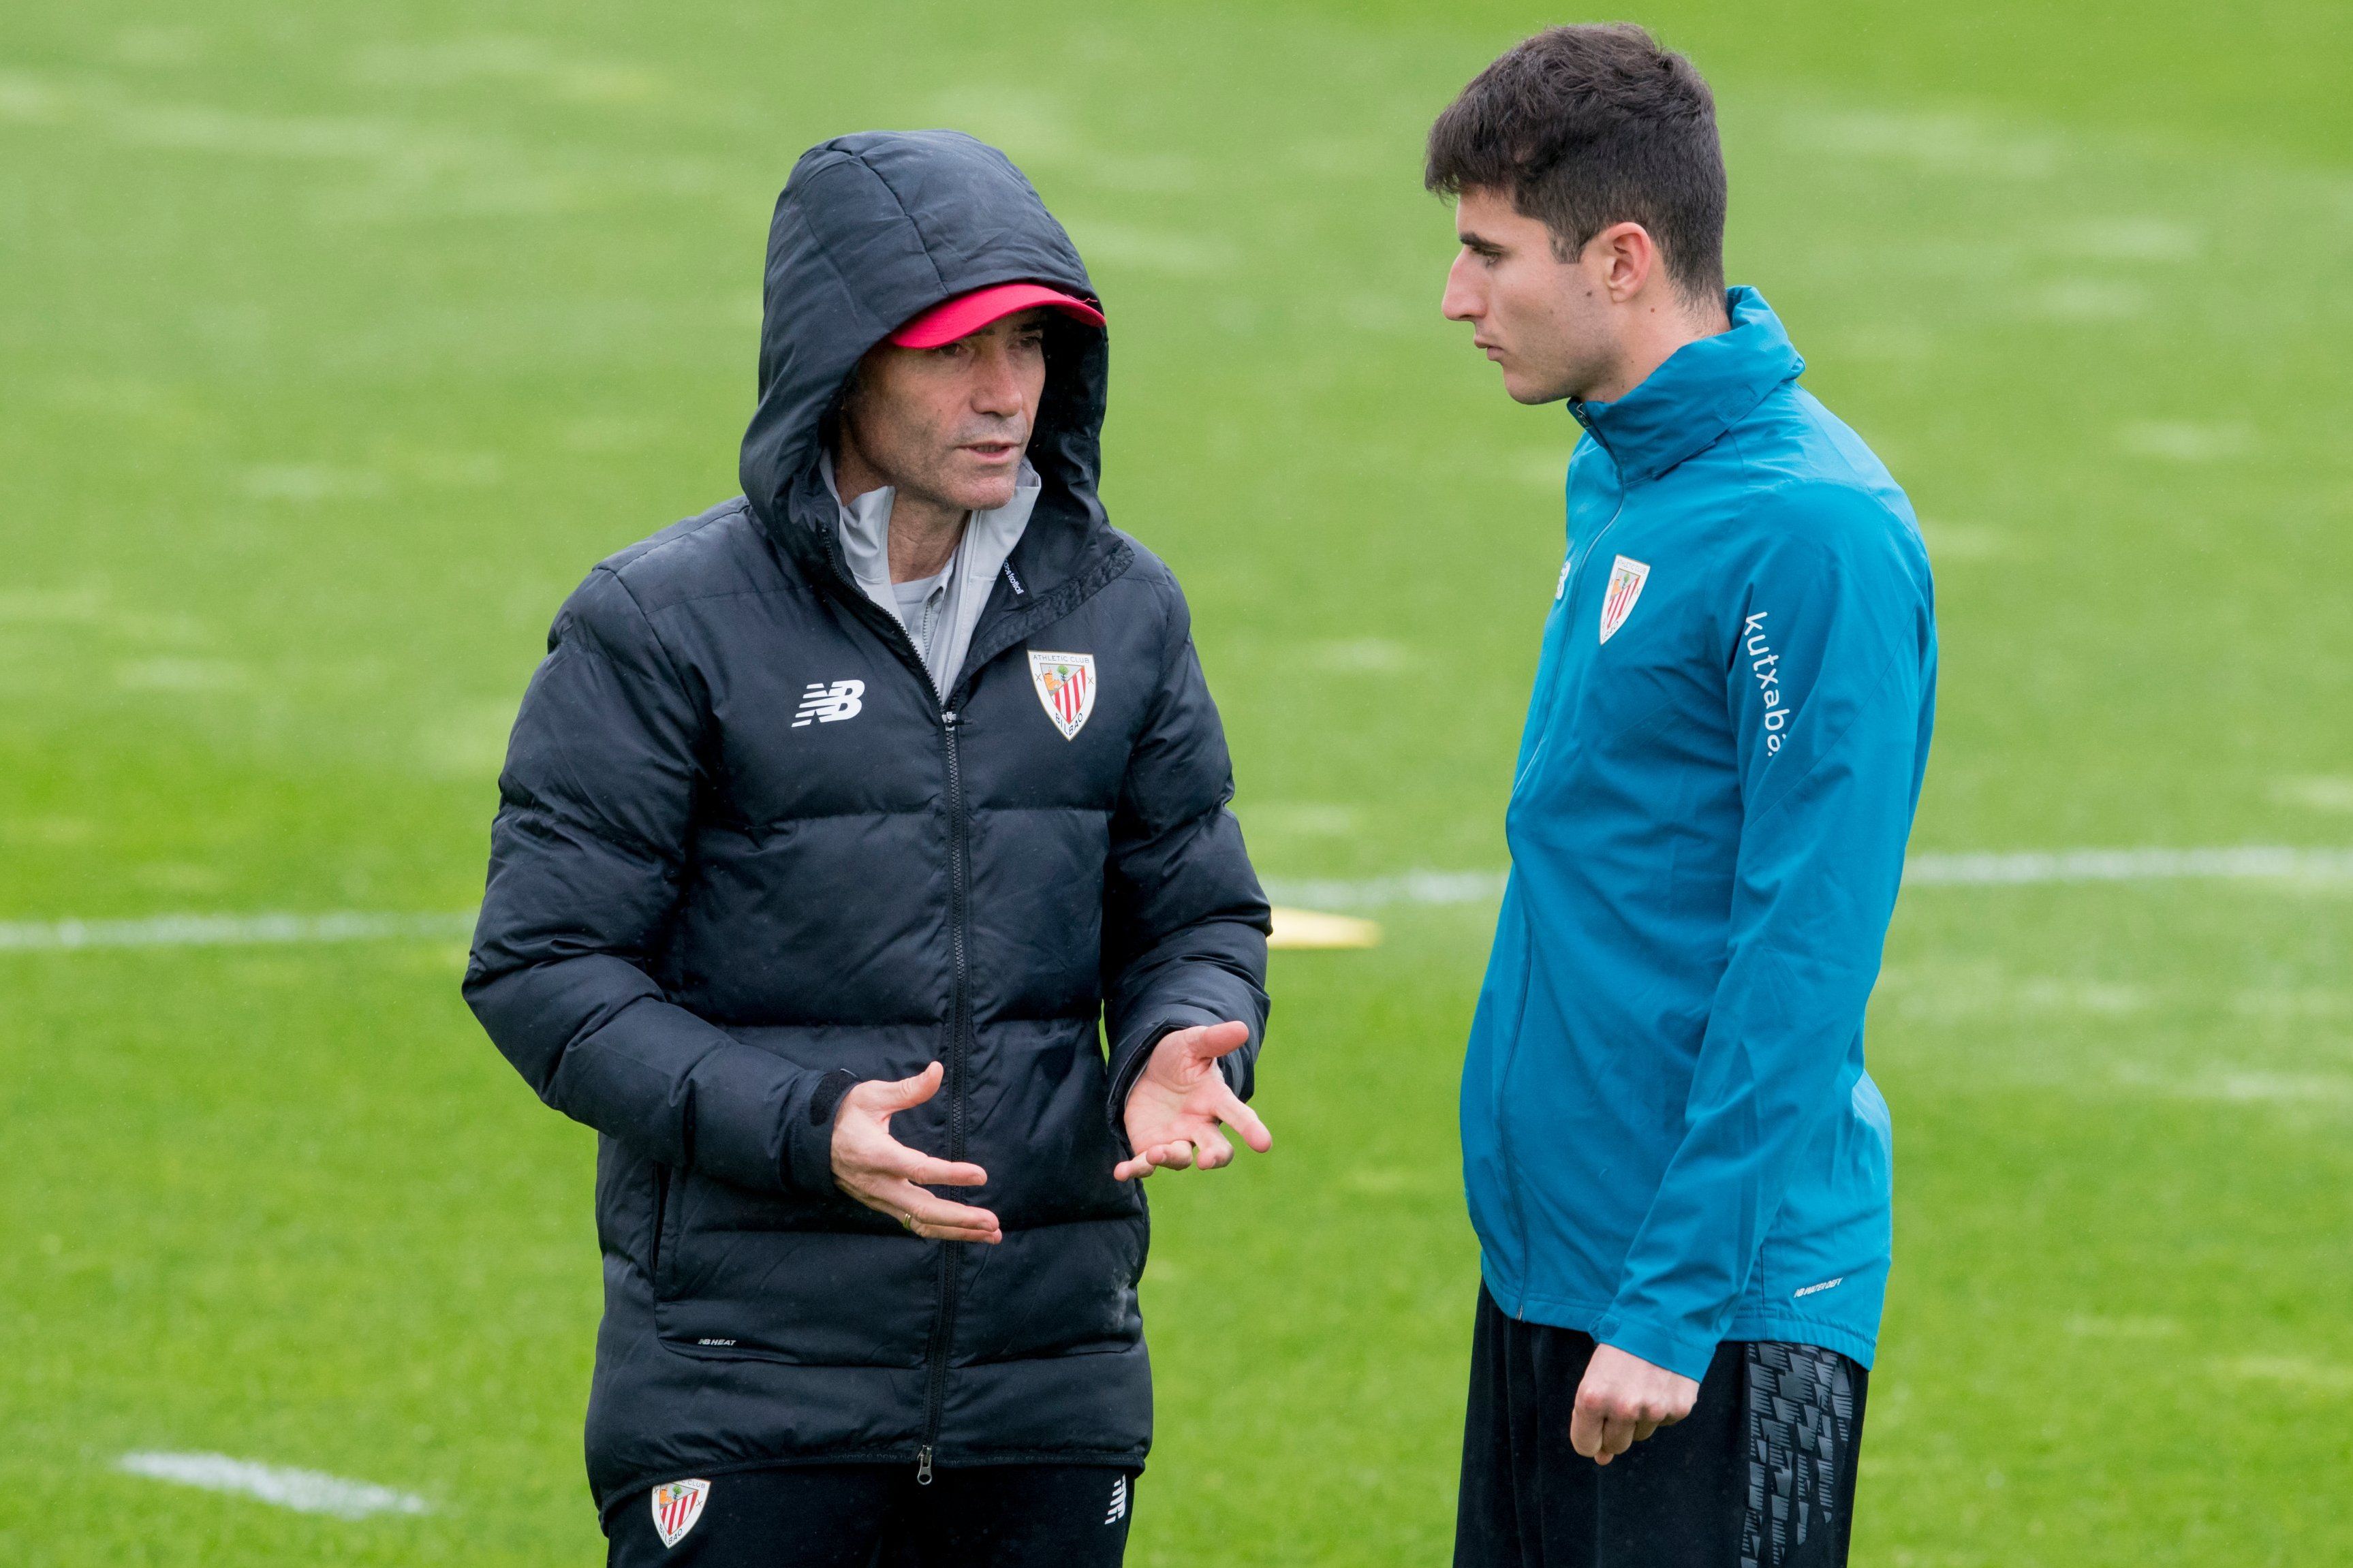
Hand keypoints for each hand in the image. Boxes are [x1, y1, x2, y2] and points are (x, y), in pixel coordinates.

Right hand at [830, 1063, 1000, 1242]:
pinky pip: (914, 1223)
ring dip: (958, 1231)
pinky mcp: (882, 1205)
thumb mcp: (871, 1095)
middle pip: (923, 1210)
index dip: (951, 1174)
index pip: (918, 1170)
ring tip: (992, 1234)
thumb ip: (908, 1089)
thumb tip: (937, 1070)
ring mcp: (879, 1199)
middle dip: (960, 1219)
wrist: (809, 1141)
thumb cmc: (845, 1113)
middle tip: (993, 1224)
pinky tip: (967, 1231)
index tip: (981, 1175)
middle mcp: (878, 1183)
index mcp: (876, 1154)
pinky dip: (943, 1230)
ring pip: (921, 1223)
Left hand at [1115, 1021, 1271, 1180]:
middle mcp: (1200, 1126)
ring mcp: (1176, 1139)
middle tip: (1207, 1161)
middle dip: (1214, 1157)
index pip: (1237, 1114)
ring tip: (1156, 1153)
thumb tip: (1242, 1028)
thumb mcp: (1193, 1043)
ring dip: (1169, 1158)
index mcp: (1215, 1100)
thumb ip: (1214, 1039)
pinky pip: (1143, 1164)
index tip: (1264, 1143)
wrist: (1148, 1068)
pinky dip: (1134, 1169)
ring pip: (1179, 1158)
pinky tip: (1121, 1172)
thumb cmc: (1179, 1056)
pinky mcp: (1149, 1146)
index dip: (1251, 1128)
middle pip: (1215, 1148)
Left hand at [1570, 1344, 1699, 1463]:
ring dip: (1639, 1418)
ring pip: (1641, 1434)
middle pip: (1615, 1445)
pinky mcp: (1678, 1409)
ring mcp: (1653, 1410)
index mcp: (1593, 1397)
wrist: (1663, 1317)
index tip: (1595, 1429)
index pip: (1585, 1445)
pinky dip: (1662, 1408)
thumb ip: (1593, 1416)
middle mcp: (1623, 1408)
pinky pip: (1664, 1422)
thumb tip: (1601, 1458)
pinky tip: (1660, 1383)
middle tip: (1621, 1402)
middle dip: (1615, 1430)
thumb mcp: (1596, 1374)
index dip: (1589, 1439)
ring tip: (1642, 1385)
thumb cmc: (1621, 1344)